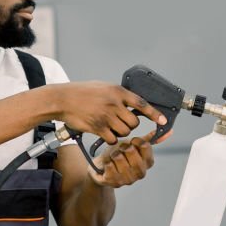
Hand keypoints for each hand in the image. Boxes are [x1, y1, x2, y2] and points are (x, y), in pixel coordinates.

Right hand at [49, 82, 165, 145]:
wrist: (63, 99)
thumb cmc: (83, 92)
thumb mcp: (104, 87)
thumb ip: (118, 95)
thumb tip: (133, 103)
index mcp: (117, 92)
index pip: (141, 103)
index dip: (154, 113)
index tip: (162, 120)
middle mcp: (114, 104)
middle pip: (134, 122)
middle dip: (130, 125)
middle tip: (120, 121)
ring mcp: (106, 116)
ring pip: (124, 131)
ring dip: (120, 132)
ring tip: (110, 125)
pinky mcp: (98, 127)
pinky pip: (112, 138)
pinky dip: (110, 138)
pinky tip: (103, 131)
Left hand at [89, 129, 169, 187]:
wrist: (102, 168)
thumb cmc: (120, 155)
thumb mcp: (133, 145)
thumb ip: (148, 139)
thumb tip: (169, 131)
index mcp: (148, 162)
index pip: (145, 146)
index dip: (135, 141)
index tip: (131, 142)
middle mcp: (141, 173)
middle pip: (131, 151)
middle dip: (123, 147)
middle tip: (121, 150)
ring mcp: (128, 180)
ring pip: (119, 157)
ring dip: (113, 154)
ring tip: (114, 158)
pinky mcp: (115, 183)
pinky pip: (109, 165)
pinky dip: (106, 161)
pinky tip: (108, 165)